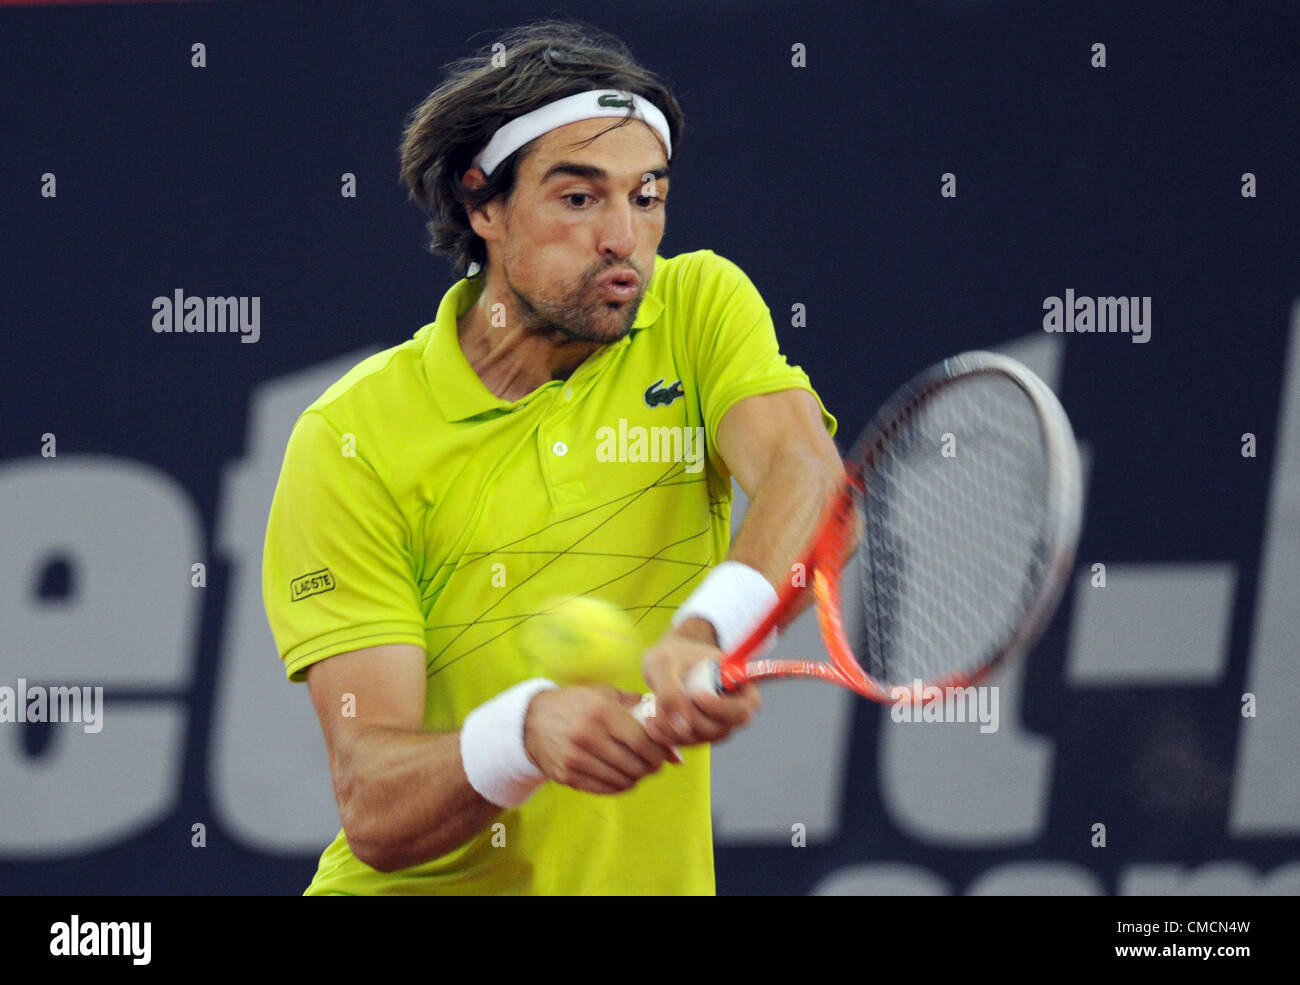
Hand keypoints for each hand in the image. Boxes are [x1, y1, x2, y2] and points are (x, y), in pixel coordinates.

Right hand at [522, 685, 676, 794]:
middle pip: (635, 764)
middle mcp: (587, 735)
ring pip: (622, 780)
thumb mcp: (607, 695)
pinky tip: (621, 776)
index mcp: (601, 712)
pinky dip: (619, 786)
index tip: (663, 753)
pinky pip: (604, 789)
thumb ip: (641, 711)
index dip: (659, 752)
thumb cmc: (578, 704)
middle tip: (654, 763)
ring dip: (636, 778)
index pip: (642, 741)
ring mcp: (575, 758)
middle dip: (651, 767)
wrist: (532, 721)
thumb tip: (673, 744)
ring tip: (638, 769)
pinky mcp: (566, 776)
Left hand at [639, 618, 760, 747]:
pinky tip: (651, 717)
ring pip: (701, 739)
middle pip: (720, 729)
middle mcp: (734, 708)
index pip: (742, 709)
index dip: (720, 708)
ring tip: (651, 707)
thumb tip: (682, 726)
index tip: (695, 694)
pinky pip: (686, 743)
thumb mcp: (664, 663)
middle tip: (661, 702)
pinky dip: (666, 733)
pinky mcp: (701, 734)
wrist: (664, 662)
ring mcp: (718, 723)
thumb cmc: (670, 655)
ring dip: (672, 727)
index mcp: (740, 684)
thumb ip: (671, 691)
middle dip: (688, 719)